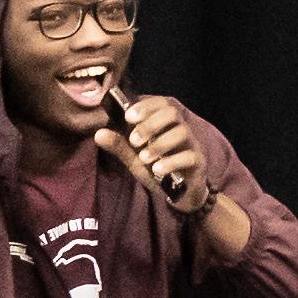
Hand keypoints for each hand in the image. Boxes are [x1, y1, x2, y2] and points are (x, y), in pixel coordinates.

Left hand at [107, 96, 209, 220]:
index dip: (146, 106)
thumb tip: (98, 134)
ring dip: (160, 143)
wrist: (179, 194)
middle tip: (134, 140)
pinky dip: (171, 162)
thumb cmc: (158, 170)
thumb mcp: (135, 159)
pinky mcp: (198, 162)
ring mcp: (192, 144)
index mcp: (165, 123)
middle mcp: (180, 129)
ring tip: (143, 158)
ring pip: (182, 132)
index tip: (129, 117)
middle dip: (151, 123)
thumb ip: (120, 146)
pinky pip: (190, 156)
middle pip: (172, 112)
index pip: (161, 103)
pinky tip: (157, 171)